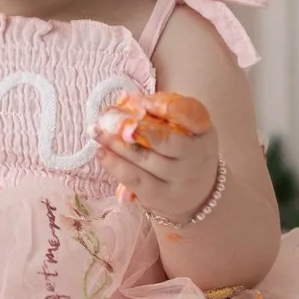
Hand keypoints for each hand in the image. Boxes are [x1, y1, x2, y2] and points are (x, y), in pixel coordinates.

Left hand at [92, 91, 219, 226]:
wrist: (200, 193)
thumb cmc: (185, 148)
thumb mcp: (186, 127)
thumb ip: (162, 112)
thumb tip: (126, 101)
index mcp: (203, 130)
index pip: (189, 114)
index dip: (164, 106)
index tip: (142, 101)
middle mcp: (195, 156)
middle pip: (164, 140)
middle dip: (133, 127)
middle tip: (108, 118)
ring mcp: (179, 179)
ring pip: (144, 159)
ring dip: (116, 144)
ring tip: (95, 132)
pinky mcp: (162, 196)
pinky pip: (135, 179)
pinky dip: (115, 165)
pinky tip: (101, 153)